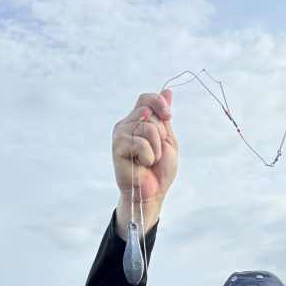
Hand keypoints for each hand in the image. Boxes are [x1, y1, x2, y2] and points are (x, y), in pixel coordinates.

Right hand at [113, 91, 177, 235]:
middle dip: (161, 135)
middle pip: (149, 112)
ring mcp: (120, 134)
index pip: (146, 98)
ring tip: (148, 160)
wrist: (151, 193)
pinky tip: (141, 165)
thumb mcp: (167, 140)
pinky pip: (141, 143)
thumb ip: (164, 118)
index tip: (169, 117)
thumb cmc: (159, 170)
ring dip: (155, 149)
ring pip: (147, 127)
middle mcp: (126, 124)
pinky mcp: (117, 146)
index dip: (158, 103)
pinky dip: (148, 157)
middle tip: (155, 152)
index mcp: (138, 121)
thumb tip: (167, 91)